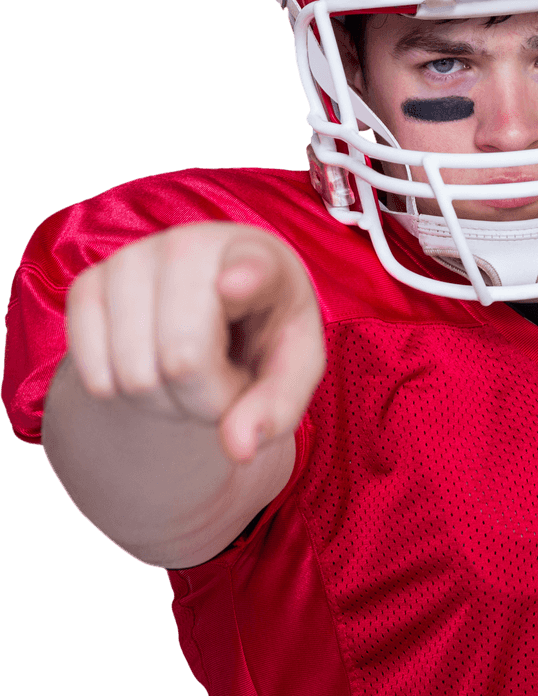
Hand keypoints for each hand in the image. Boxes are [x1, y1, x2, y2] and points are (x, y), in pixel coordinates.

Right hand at [66, 222, 324, 463]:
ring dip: (167, 403)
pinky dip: (124, 396)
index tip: (234, 284)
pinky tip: (152, 365)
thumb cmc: (263, 334)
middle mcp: (191, 247)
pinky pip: (94, 378)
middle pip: (185, 362)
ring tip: (193, 371)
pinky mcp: (86, 285)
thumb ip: (277, 408)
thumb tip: (238, 448)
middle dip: (207, 401)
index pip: (252, 268)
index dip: (244, 278)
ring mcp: (131, 260)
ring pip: (134, 378)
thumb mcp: (292, 370)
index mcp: (261, 258)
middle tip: (226, 382)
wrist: (218, 304)